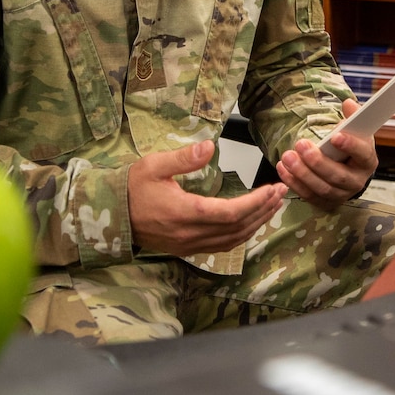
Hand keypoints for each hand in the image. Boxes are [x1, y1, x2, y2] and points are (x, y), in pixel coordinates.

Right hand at [129, 141, 286, 255]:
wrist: (113, 216)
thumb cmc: (132, 188)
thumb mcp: (154, 166)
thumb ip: (183, 158)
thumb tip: (209, 146)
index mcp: (185, 212)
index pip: (230, 213)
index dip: (255, 203)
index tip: (271, 188)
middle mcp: (190, 233)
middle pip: (238, 228)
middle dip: (263, 210)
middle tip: (281, 192)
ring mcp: (190, 244)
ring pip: (233, 239)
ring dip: (257, 223)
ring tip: (273, 205)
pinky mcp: (189, 248)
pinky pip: (223, 245)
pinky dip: (242, 234)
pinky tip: (252, 222)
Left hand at [278, 99, 376, 211]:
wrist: (346, 168)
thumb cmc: (350, 147)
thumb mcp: (354, 130)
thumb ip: (352, 116)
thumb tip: (348, 103)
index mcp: (367, 161)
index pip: (363, 154)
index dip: (351, 146)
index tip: (335, 137)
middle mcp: (356, 181)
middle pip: (338, 176)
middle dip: (317, 162)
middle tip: (301, 145)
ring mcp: (341, 195)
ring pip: (322, 188)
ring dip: (302, 174)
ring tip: (288, 157)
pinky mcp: (325, 202)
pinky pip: (308, 196)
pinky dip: (294, 183)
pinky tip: (283, 169)